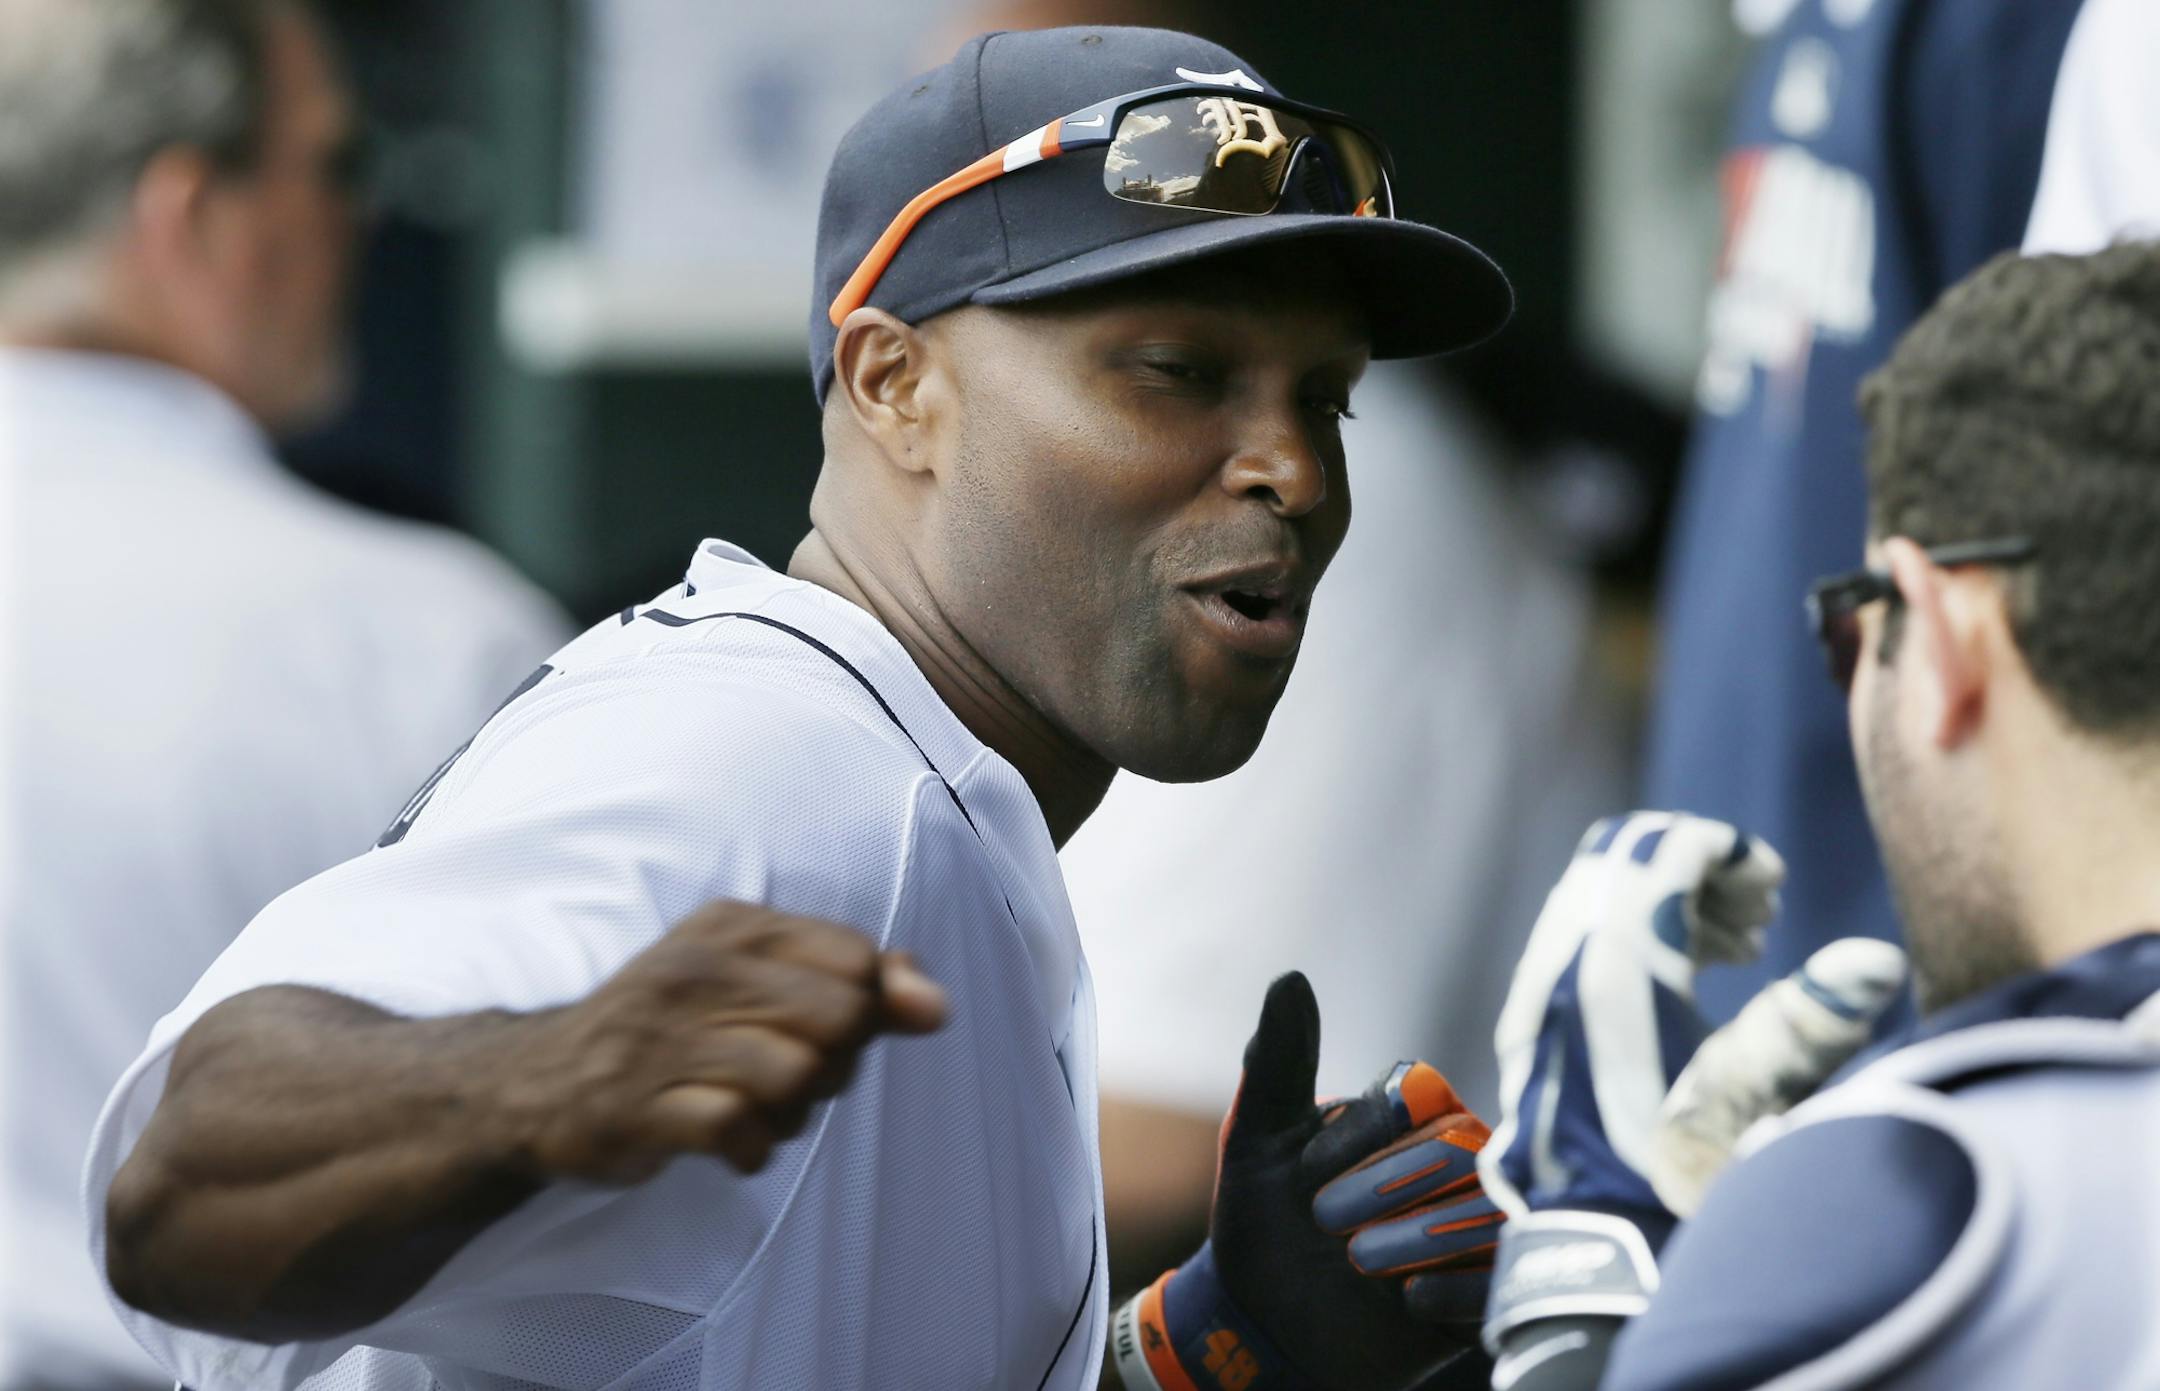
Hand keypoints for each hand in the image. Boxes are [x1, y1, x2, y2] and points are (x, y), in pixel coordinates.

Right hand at [499, 902, 945, 1184]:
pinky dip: (753, 1150)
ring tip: (758, 1111)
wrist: (536, 1082)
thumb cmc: (672, 1030)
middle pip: (840, 1018)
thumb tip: (936, 1004)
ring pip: (797, 1074)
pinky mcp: (638, 1104)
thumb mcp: (756, 981)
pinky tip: (730, 1143)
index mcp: (732, 927)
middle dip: (836, 1065)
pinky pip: (741, 1129)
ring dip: (794, 1113)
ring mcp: (663, 1035)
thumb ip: (856, 984)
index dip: (865, 1009)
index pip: (856, 959)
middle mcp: (697, 968)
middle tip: (792, 1080)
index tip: (823, 1034)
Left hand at [1113, 973, 1501, 1390]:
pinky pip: (1507, 1276)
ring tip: (1361, 1263)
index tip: (1306, 1175)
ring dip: (1417, 1238)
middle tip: (1326, 1223)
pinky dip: (1457, 1288)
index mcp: (1406, 1114)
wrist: (1266, 1326)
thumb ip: (1278, 1061)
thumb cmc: (1263, 1221)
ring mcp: (1478, 1222)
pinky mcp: (1492, 1287)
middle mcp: (1456, 1158)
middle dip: (1385, 1188)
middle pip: (1458, 1149)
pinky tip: (1408, 1300)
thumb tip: (1290, 978)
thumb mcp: (1257, 1143)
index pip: (1418, 1094)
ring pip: (1489, 1210)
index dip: (1364, 1135)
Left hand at [1475, 813, 1903, 1387]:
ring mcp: (1536, 999)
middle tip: (1760, 912)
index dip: (1726, 851)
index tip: (1776, 888)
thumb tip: (1876, 960)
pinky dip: (1630, 935)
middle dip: (1692, 866)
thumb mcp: (1765, 1100)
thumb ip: (1814, 1021)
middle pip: (1618, 860)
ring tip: (1739, 945)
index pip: (1658, 848)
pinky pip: (1575, 939)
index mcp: (1612, 968)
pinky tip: (1691, 978)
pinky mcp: (1533, 1031)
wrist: (1604, 1258)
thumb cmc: (1689, 1183)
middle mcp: (1559, 969)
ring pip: (1593, 897)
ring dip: (1662, 900)